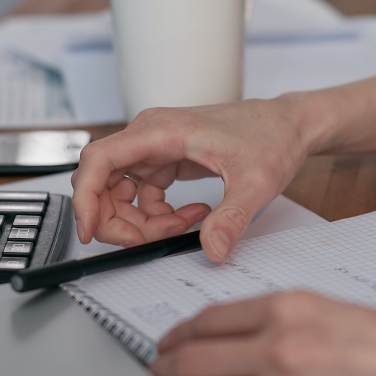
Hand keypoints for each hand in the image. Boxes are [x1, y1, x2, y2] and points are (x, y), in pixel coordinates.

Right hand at [71, 97, 316, 260]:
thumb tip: (212, 250)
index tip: (89, 231)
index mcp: (161, 130)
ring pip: (122, 193)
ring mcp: (156, 149)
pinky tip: (193, 217)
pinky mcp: (166, 161)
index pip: (100, 159)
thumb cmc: (273, 136)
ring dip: (142, 222)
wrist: (290, 125)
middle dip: (118, 220)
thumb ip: (232, 218)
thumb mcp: (256, 182)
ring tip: (184, 227)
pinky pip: (144, 196)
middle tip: (147, 242)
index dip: (85, 197)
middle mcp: (150, 136)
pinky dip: (159, 216)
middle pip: (104, 182)